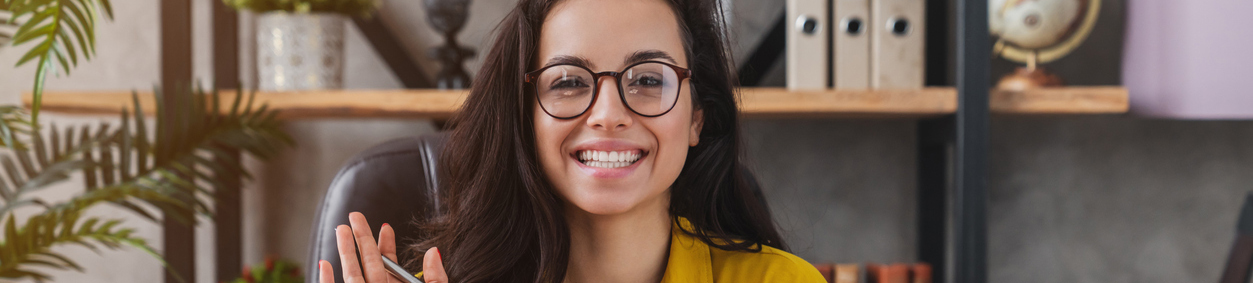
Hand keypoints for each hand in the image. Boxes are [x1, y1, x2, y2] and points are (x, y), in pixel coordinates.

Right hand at [318, 212, 449, 282]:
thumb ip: (436, 279)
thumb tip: (434, 252)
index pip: (389, 264)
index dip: (386, 244)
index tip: (386, 226)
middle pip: (368, 263)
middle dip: (361, 238)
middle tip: (355, 215)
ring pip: (351, 275)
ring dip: (344, 252)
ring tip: (341, 229)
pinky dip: (326, 281)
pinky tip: (324, 264)